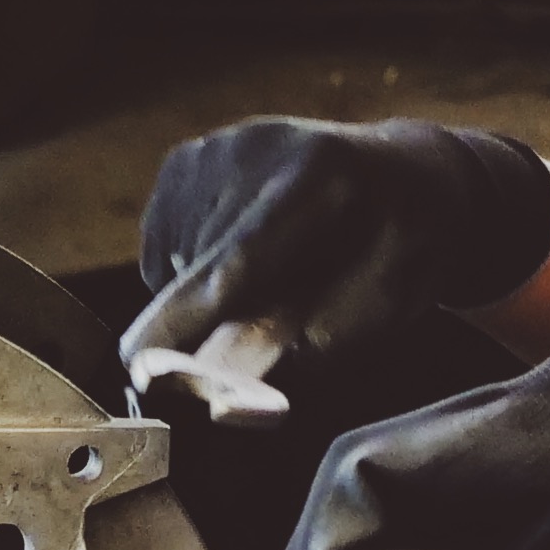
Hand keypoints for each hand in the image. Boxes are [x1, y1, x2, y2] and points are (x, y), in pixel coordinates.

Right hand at [123, 117, 549, 378]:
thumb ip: (308, 351)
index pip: (238, 261)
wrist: (408, 176)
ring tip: (280, 273)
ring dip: (208, 295)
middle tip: (282, 317)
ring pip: (172, 266)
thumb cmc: (405, 251)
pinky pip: (164, 247)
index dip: (187, 319)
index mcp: (324, 175)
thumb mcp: (385, 307)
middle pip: (197, 269)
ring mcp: (216, 148)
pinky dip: (195, 269)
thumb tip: (226, 402)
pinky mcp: (186, 159)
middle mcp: (258, 147)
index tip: (141, 369)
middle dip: (211, 323)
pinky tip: (251, 254)